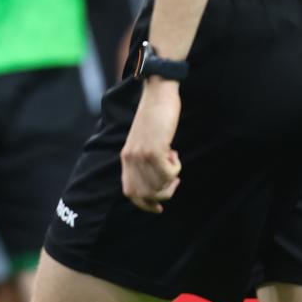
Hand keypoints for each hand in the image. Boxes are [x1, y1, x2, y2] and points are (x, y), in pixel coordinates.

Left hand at [120, 81, 183, 212]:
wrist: (157, 94)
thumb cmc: (155, 118)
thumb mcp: (144, 142)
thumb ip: (144, 161)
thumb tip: (157, 183)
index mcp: (125, 158)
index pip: (130, 192)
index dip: (145, 204)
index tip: (159, 208)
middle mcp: (130, 159)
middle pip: (146, 194)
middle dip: (164, 193)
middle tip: (174, 179)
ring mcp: (140, 155)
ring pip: (160, 185)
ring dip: (172, 177)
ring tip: (173, 159)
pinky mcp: (153, 149)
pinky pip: (169, 173)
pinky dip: (176, 167)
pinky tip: (174, 151)